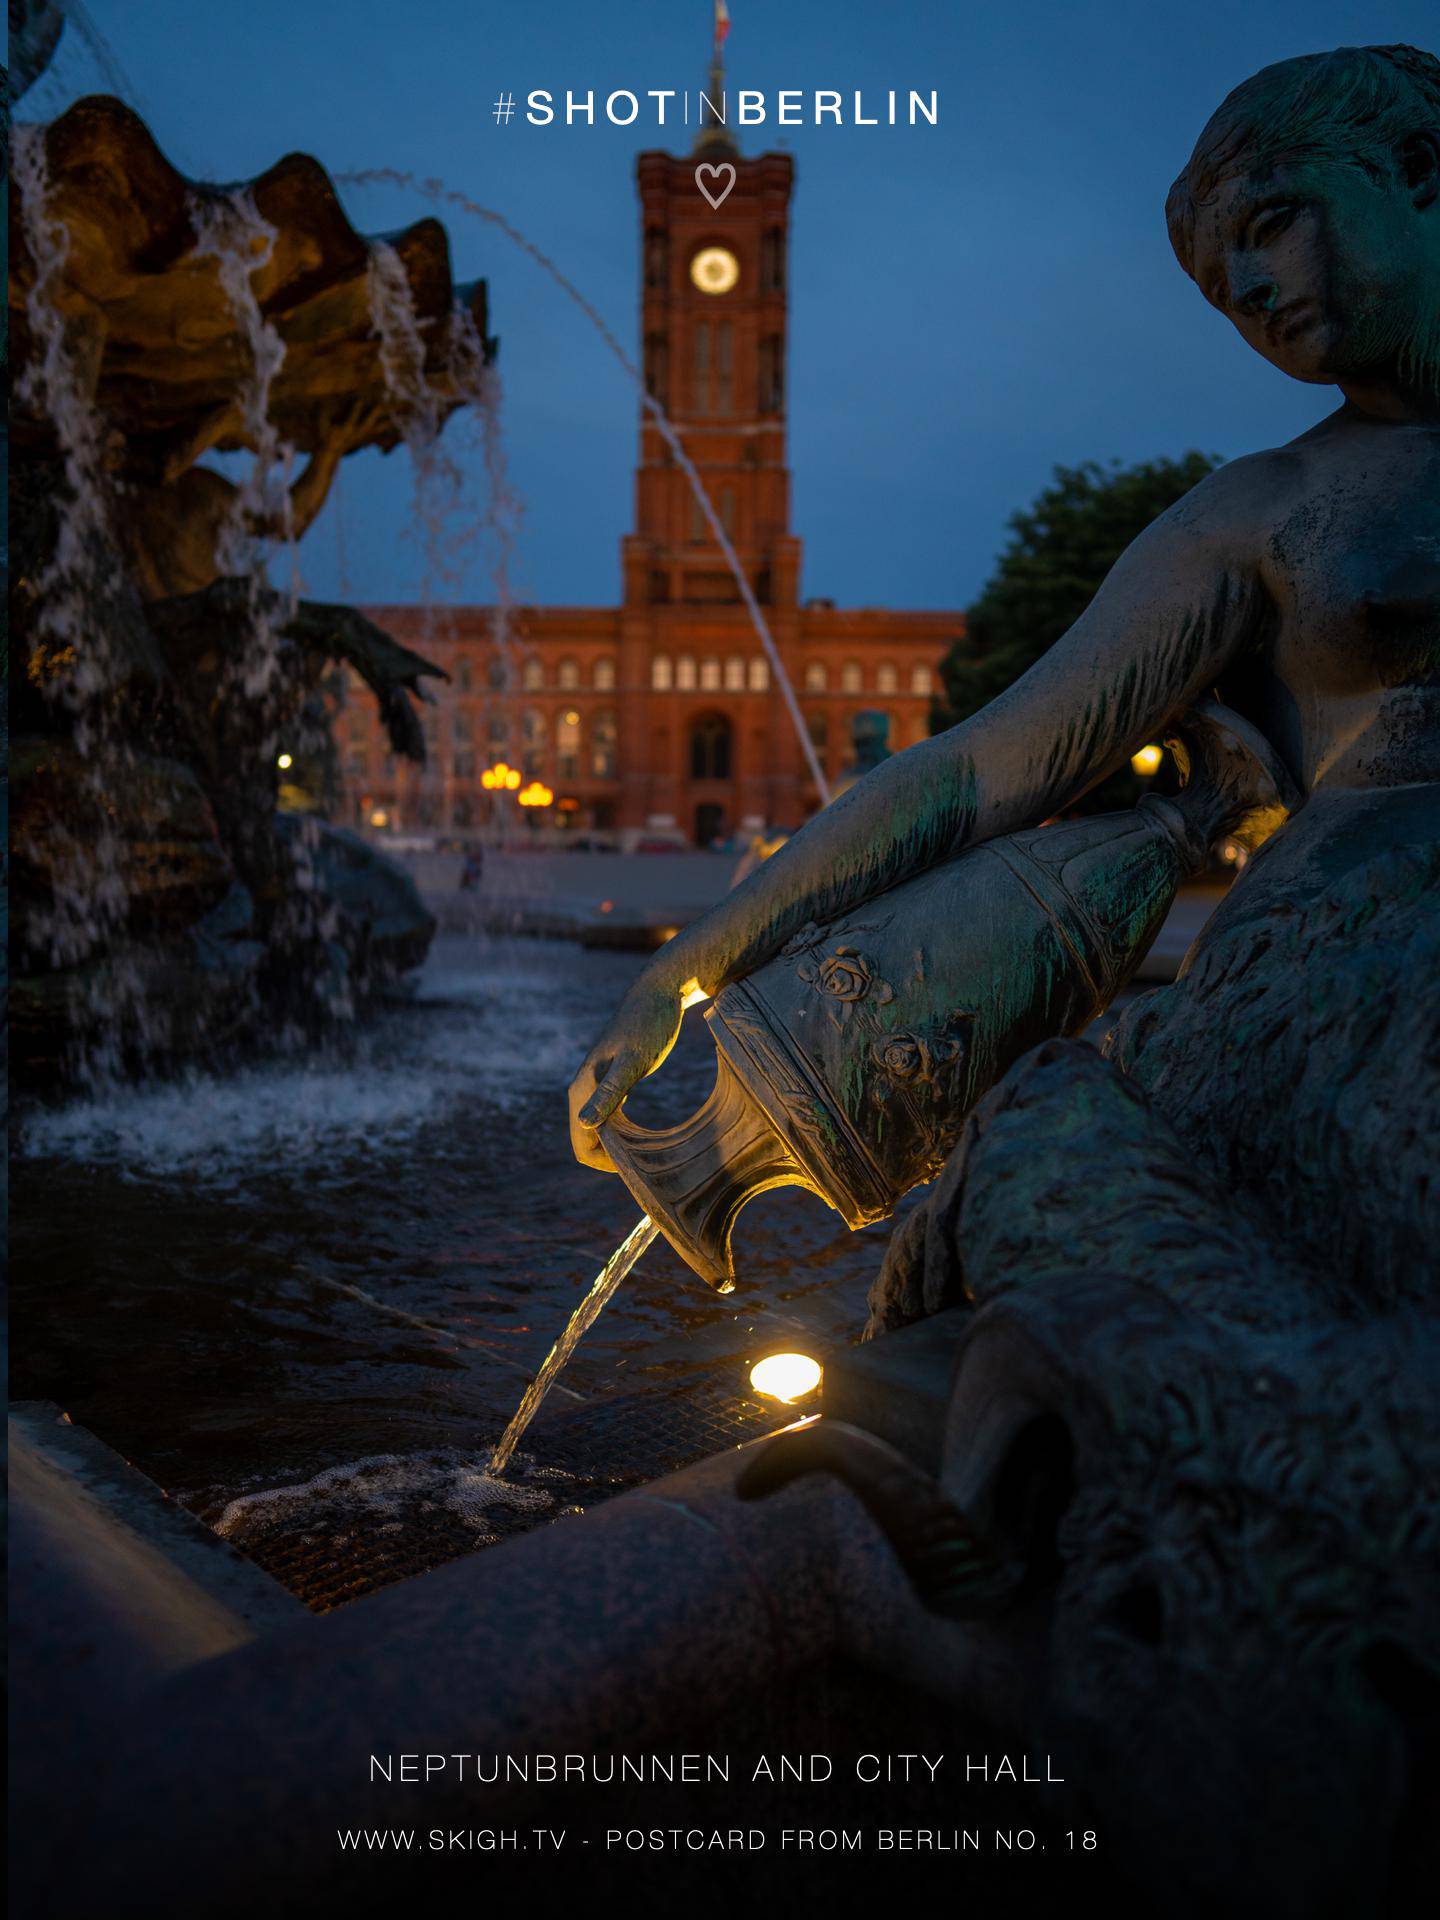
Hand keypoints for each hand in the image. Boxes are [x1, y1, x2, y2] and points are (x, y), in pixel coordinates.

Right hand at [568, 966, 686, 1171]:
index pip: (581, 1142)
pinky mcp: (612, 1079)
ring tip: (647, 1154)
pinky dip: (623, 1131)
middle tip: (648, 1164)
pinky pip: (609, 1116)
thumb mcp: (634, 1060)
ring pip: (597, 1129)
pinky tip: (644, 1135)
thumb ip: (610, 1091)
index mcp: (584, 1086)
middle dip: (611, 1158)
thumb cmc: (650, 1023)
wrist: (659, 991)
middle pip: (586, 1140)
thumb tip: (585, 1125)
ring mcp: (596, 1083)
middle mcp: (584, 1087)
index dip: (604, 1163)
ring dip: (617, 1146)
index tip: (637, 1167)